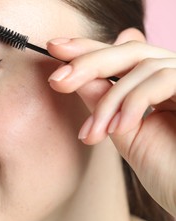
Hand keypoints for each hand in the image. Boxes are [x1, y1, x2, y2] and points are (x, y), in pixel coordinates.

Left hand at [47, 34, 175, 215]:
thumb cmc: (167, 172)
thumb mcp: (123, 132)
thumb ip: (103, 103)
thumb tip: (75, 76)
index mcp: (158, 85)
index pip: (121, 57)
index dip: (88, 49)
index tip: (55, 48)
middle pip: (130, 51)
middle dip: (88, 63)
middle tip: (57, 80)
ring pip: (141, 66)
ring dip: (109, 102)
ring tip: (94, 133)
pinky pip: (161, 79)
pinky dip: (133, 103)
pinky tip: (119, 129)